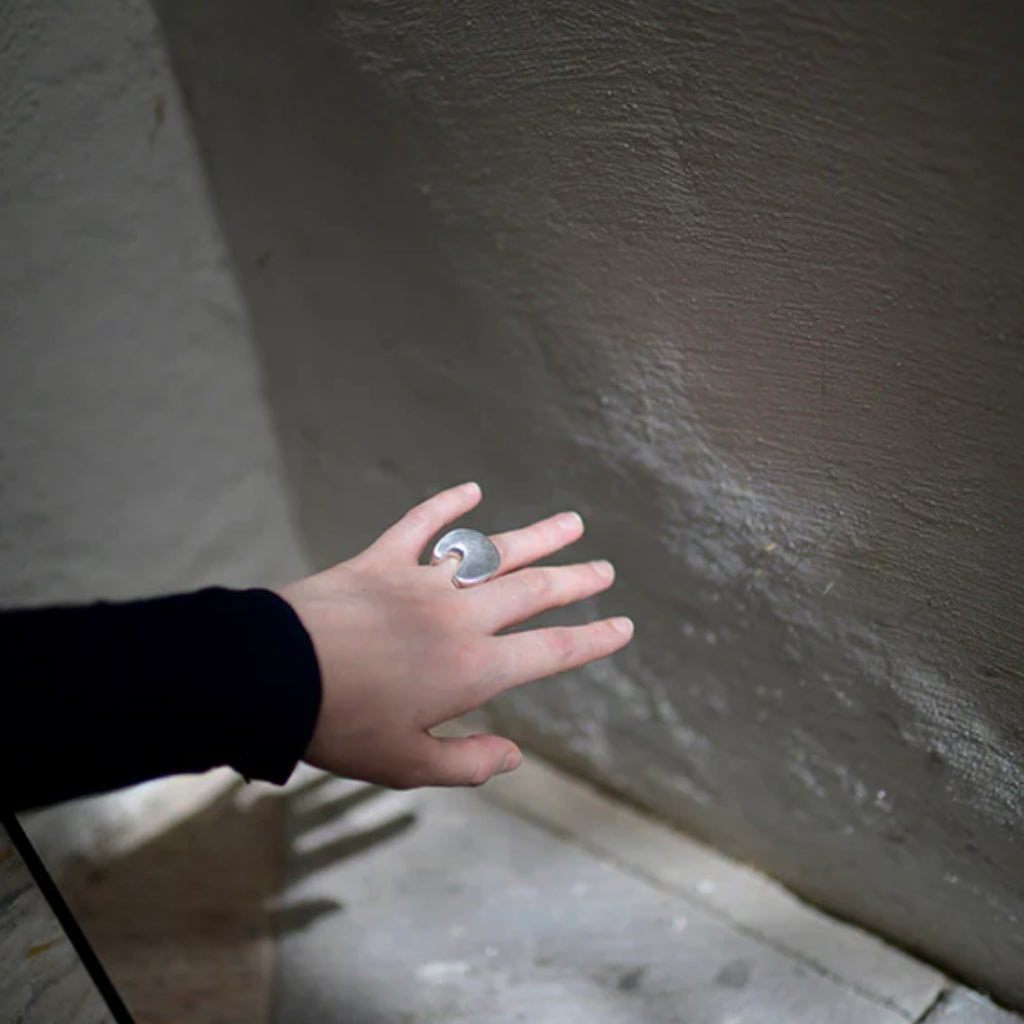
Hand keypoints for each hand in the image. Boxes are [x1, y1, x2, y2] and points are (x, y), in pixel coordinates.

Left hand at [274, 482, 632, 788]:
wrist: (276, 675)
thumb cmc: (341, 726)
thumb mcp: (407, 765)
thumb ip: (467, 762)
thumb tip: (514, 757)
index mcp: (473, 670)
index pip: (552, 650)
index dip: (593, 640)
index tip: (623, 626)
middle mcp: (460, 618)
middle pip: (533, 591)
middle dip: (574, 580)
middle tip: (604, 568)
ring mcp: (423, 582)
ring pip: (492, 552)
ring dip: (535, 536)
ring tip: (570, 523)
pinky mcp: (382, 560)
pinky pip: (421, 524)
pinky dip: (447, 505)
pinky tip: (471, 489)